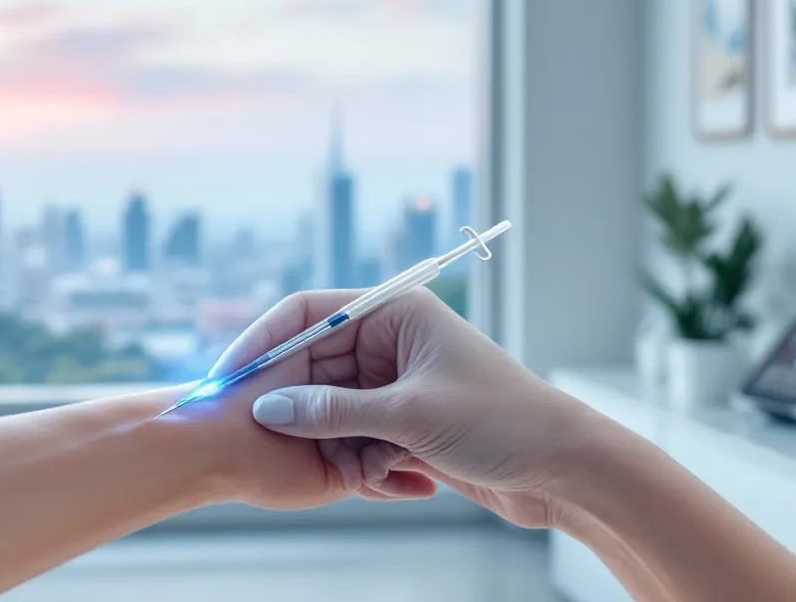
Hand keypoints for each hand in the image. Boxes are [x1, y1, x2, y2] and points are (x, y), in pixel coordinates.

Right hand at [209, 289, 598, 527]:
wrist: (566, 470)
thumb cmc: (502, 422)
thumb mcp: (410, 415)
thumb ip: (333, 412)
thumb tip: (269, 408)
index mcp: (395, 313)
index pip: (307, 312)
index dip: (264, 342)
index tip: (230, 376)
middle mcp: (390, 341)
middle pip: (312, 362)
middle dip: (289, 399)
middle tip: (255, 433)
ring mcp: (395, 382)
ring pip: (330, 405)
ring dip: (326, 439)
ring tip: (334, 467)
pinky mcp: (403, 421)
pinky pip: (354, 434)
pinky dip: (354, 458)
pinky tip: (373, 481)